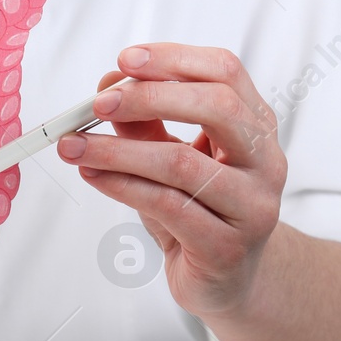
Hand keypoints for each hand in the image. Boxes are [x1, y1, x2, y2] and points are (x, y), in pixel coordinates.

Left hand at [55, 44, 285, 318]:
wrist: (228, 281)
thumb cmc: (200, 211)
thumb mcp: (172, 159)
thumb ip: (146, 123)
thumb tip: (107, 87)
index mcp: (257, 126)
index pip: (226, 71)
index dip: (174, 59)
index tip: (125, 60)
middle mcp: (265, 161)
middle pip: (218, 107)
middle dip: (149, 98)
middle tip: (98, 104)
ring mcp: (252, 207)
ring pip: (182, 163)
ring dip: (119, 150)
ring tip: (75, 145)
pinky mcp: (227, 248)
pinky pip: (168, 206)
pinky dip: (122, 186)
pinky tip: (93, 175)